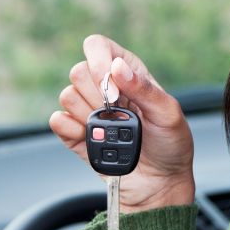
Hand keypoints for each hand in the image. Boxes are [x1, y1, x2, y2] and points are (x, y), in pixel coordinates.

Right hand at [50, 34, 194, 211]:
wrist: (160, 184)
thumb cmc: (170, 145)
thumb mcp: (168, 114)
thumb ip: (144, 88)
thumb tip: (117, 67)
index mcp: (127, 72)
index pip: (97, 46)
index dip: (97, 59)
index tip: (109, 83)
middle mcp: (103, 88)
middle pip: (78, 71)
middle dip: (97, 95)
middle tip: (120, 114)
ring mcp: (88, 111)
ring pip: (67, 96)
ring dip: (90, 115)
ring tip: (112, 131)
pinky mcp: (76, 135)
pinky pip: (58, 121)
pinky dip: (72, 130)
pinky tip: (94, 140)